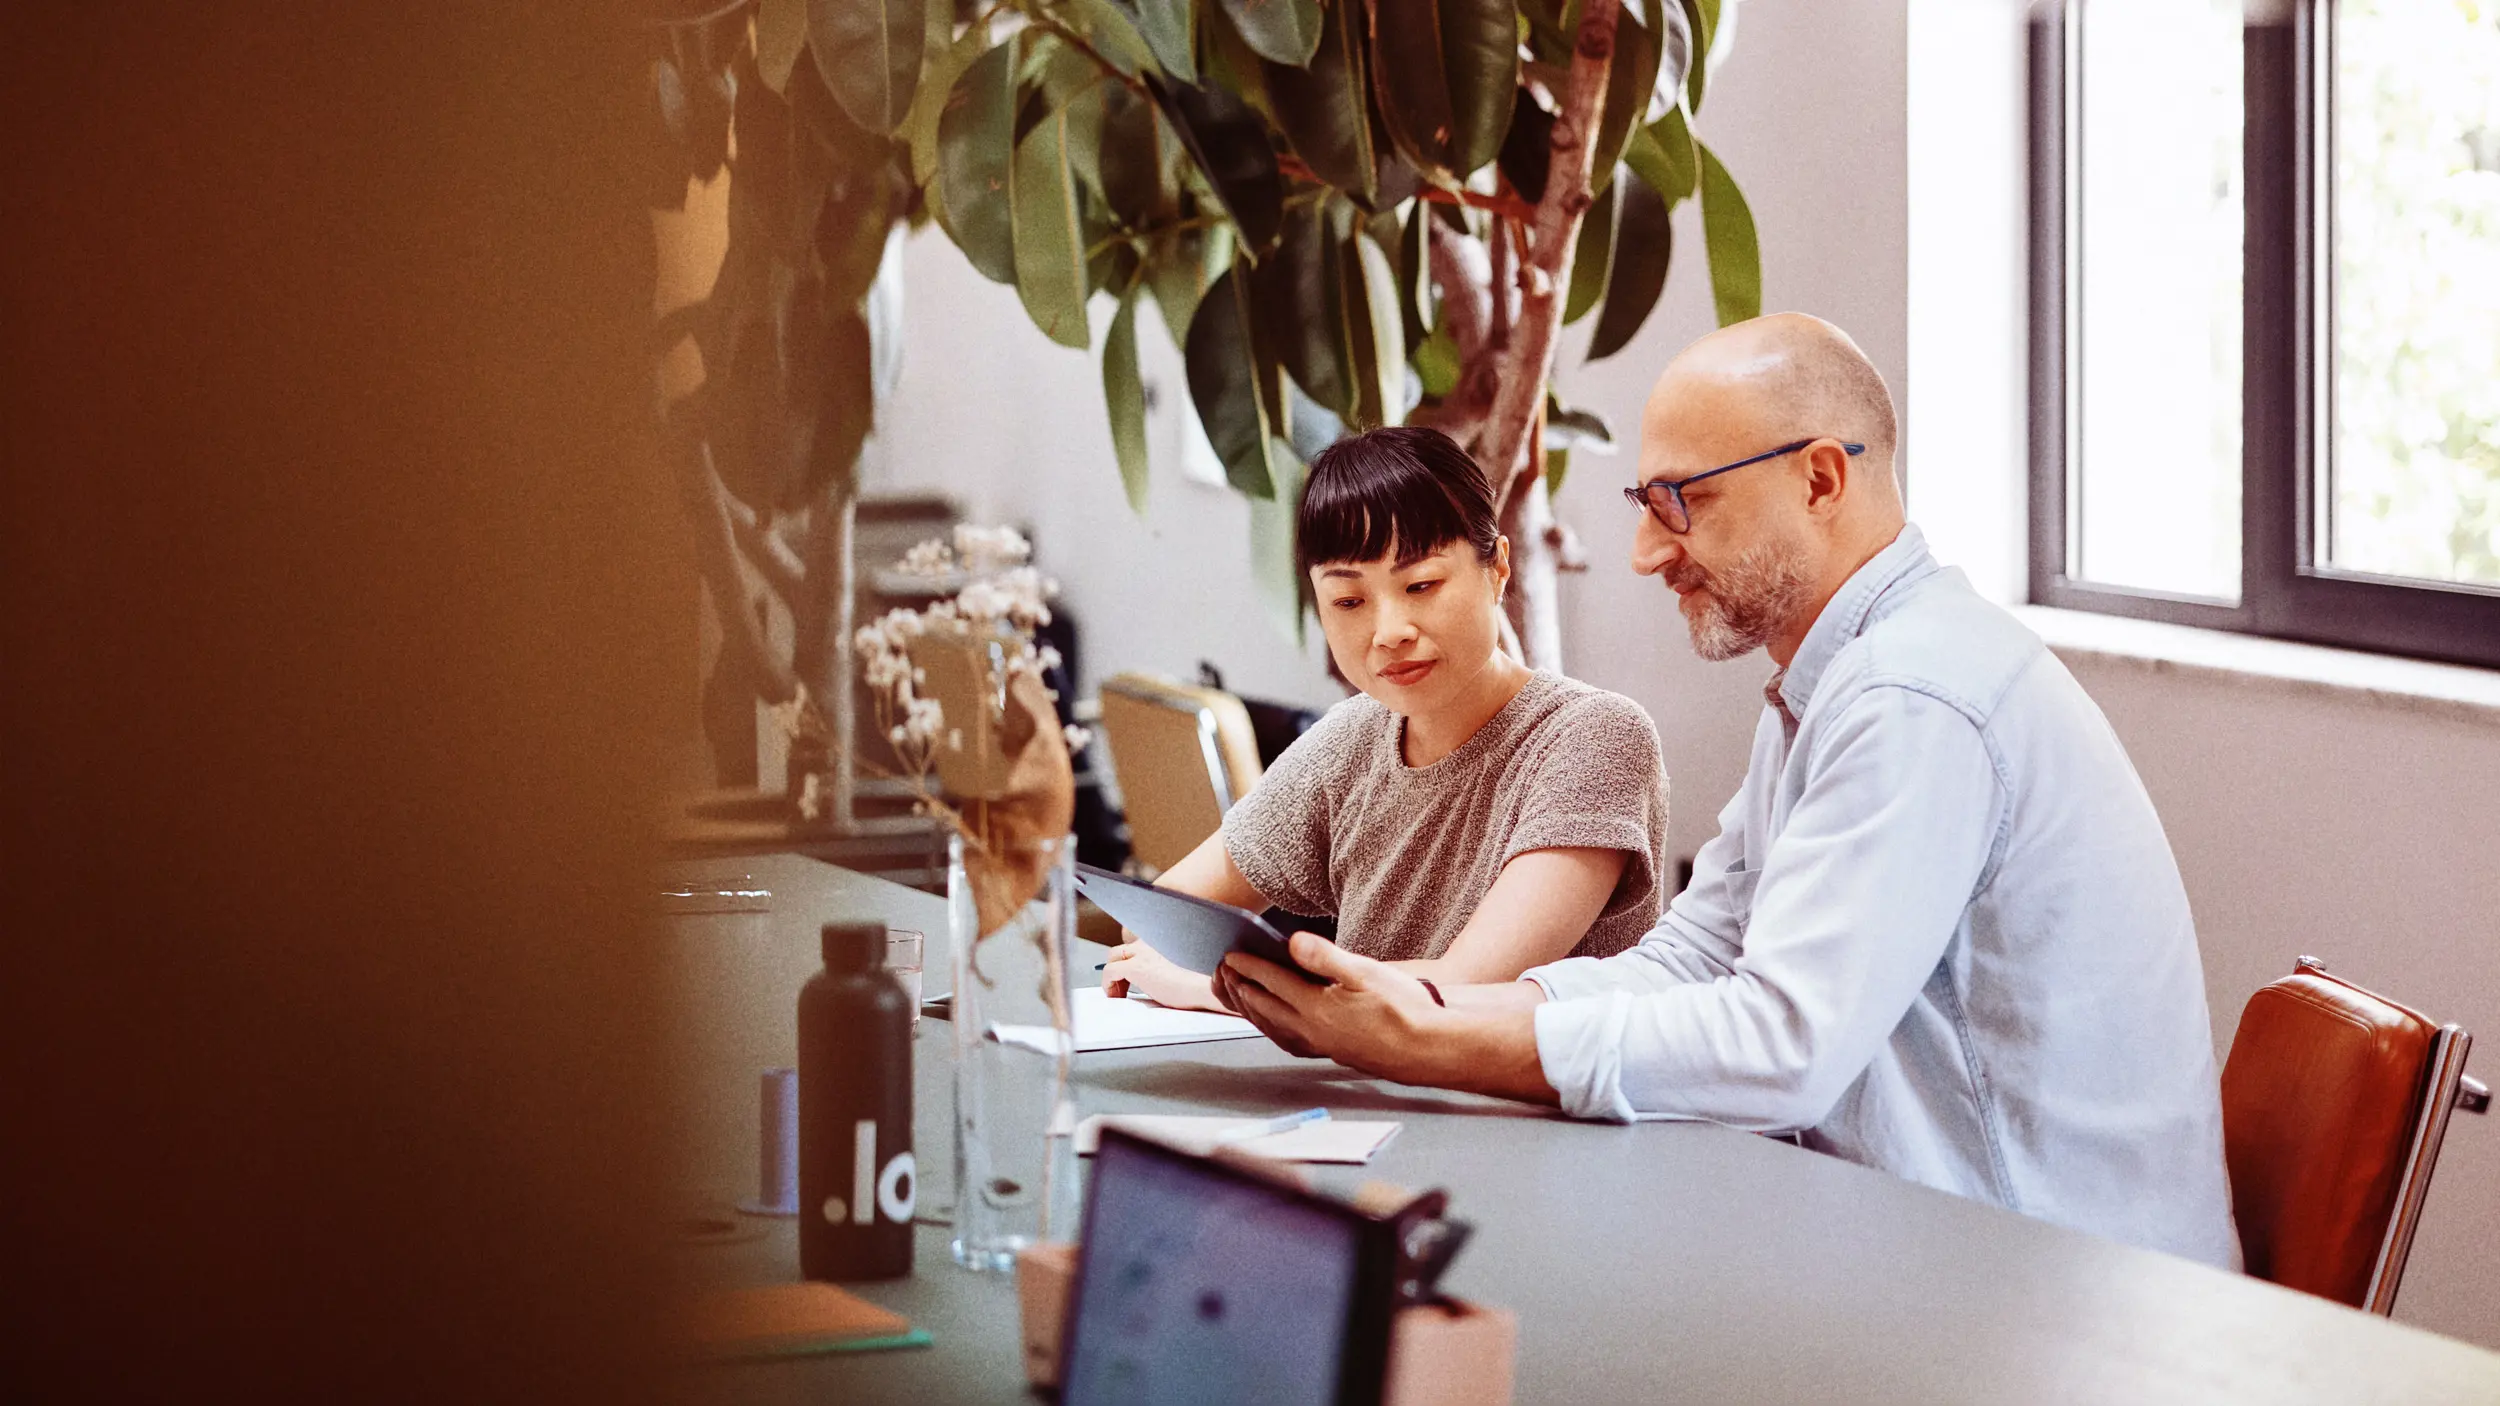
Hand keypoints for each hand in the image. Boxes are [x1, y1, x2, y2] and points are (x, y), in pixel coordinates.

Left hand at [1100, 933, 1221, 1011]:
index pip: (1137, 944)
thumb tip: (1154, 977)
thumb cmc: (1203, 981)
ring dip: (1114, 977)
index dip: (1131, 961)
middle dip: (1120, 967)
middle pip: (1123, 949)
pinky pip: (1109, 971)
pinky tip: (1117, 997)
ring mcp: (1143, 951)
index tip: (1132, 979)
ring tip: (1120, 994)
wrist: (1207, 986)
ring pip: (1113, 957)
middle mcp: (1152, 939)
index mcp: (1163, 936)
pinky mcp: (1137, 966)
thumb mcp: (1183, 966)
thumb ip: (1166, 964)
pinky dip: (1109, 985)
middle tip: (1125, 987)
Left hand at [1213, 932, 1443, 1079]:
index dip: (1249, 966)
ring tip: (1239, 995)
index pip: (1272, 983)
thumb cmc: (1404, 1010)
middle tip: (1224, 971)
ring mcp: (1320, 1046)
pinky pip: (1287, 1041)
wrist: (1428, 1050)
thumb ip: (1325, 957)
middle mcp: (1311, 1031)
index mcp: (1316, 1008)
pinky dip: (1271, 1029)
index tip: (1230, 954)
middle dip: (1240, 988)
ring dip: (1250, 1010)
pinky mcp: (1331, 1053)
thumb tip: (1291, 942)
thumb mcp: (1366, 972)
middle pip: (1263, 1008)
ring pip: (1272, 1027)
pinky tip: (1274, 1024)